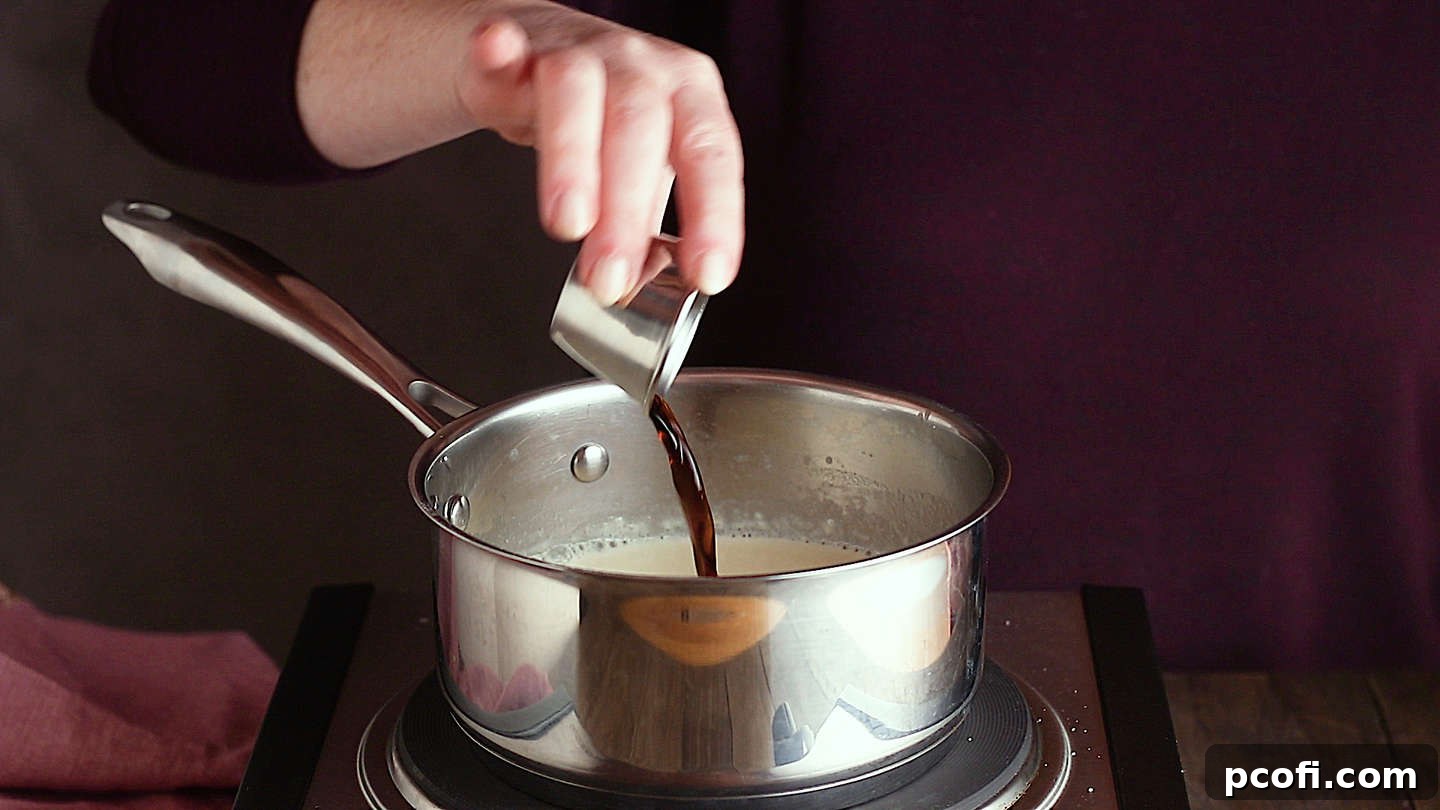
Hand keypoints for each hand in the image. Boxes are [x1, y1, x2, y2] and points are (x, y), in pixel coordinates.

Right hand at [298, 1, 742, 304]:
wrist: (548, 55)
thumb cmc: (608, 125)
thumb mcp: (643, 174)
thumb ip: (643, 230)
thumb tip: (632, 289)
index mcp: (691, 97)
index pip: (711, 155)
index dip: (713, 217)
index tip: (706, 276)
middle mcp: (643, 66)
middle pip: (640, 129)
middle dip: (626, 212)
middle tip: (609, 278)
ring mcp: (580, 50)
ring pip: (576, 93)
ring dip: (571, 160)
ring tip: (567, 224)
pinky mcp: (515, 45)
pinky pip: (504, 45)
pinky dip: (497, 48)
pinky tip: (495, 50)